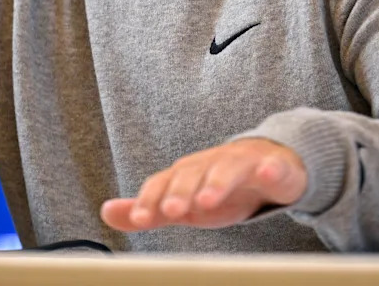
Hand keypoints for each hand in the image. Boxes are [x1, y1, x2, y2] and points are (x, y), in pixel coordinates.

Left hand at [100, 138, 306, 231]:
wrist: (268, 164)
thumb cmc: (218, 188)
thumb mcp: (183, 203)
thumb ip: (148, 210)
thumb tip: (106, 212)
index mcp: (186, 174)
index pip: (163, 182)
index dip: (151, 198)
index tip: (140, 217)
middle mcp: (210, 163)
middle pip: (192, 173)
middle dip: (180, 191)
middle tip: (172, 211)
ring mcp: (242, 162)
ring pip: (227, 167)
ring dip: (216, 182)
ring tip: (207, 200)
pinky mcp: (273, 166)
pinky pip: (272, 166)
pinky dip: (270, 169)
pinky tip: (267, 174)